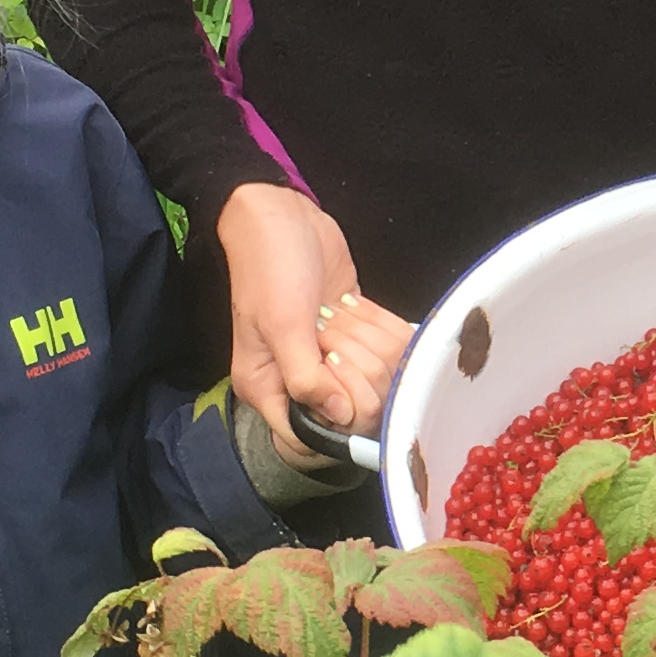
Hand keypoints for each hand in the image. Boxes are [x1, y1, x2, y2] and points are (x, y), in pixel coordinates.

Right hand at [218, 184, 372, 462]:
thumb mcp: (281, 324)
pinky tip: (357, 305)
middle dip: (355, 367)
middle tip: (333, 333)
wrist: (282, 216)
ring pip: (378, 379)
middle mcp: (299, 381)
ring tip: (340, 313)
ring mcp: (330, 359)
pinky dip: (383, 327)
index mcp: (267, 388)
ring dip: (368, 341)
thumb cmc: (269, 267)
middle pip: (354, 412)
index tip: (341, 386)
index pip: (307, 440)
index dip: (334, 422)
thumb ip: (307, 379)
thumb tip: (340, 419)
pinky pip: (389, 350)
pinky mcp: (355, 336)